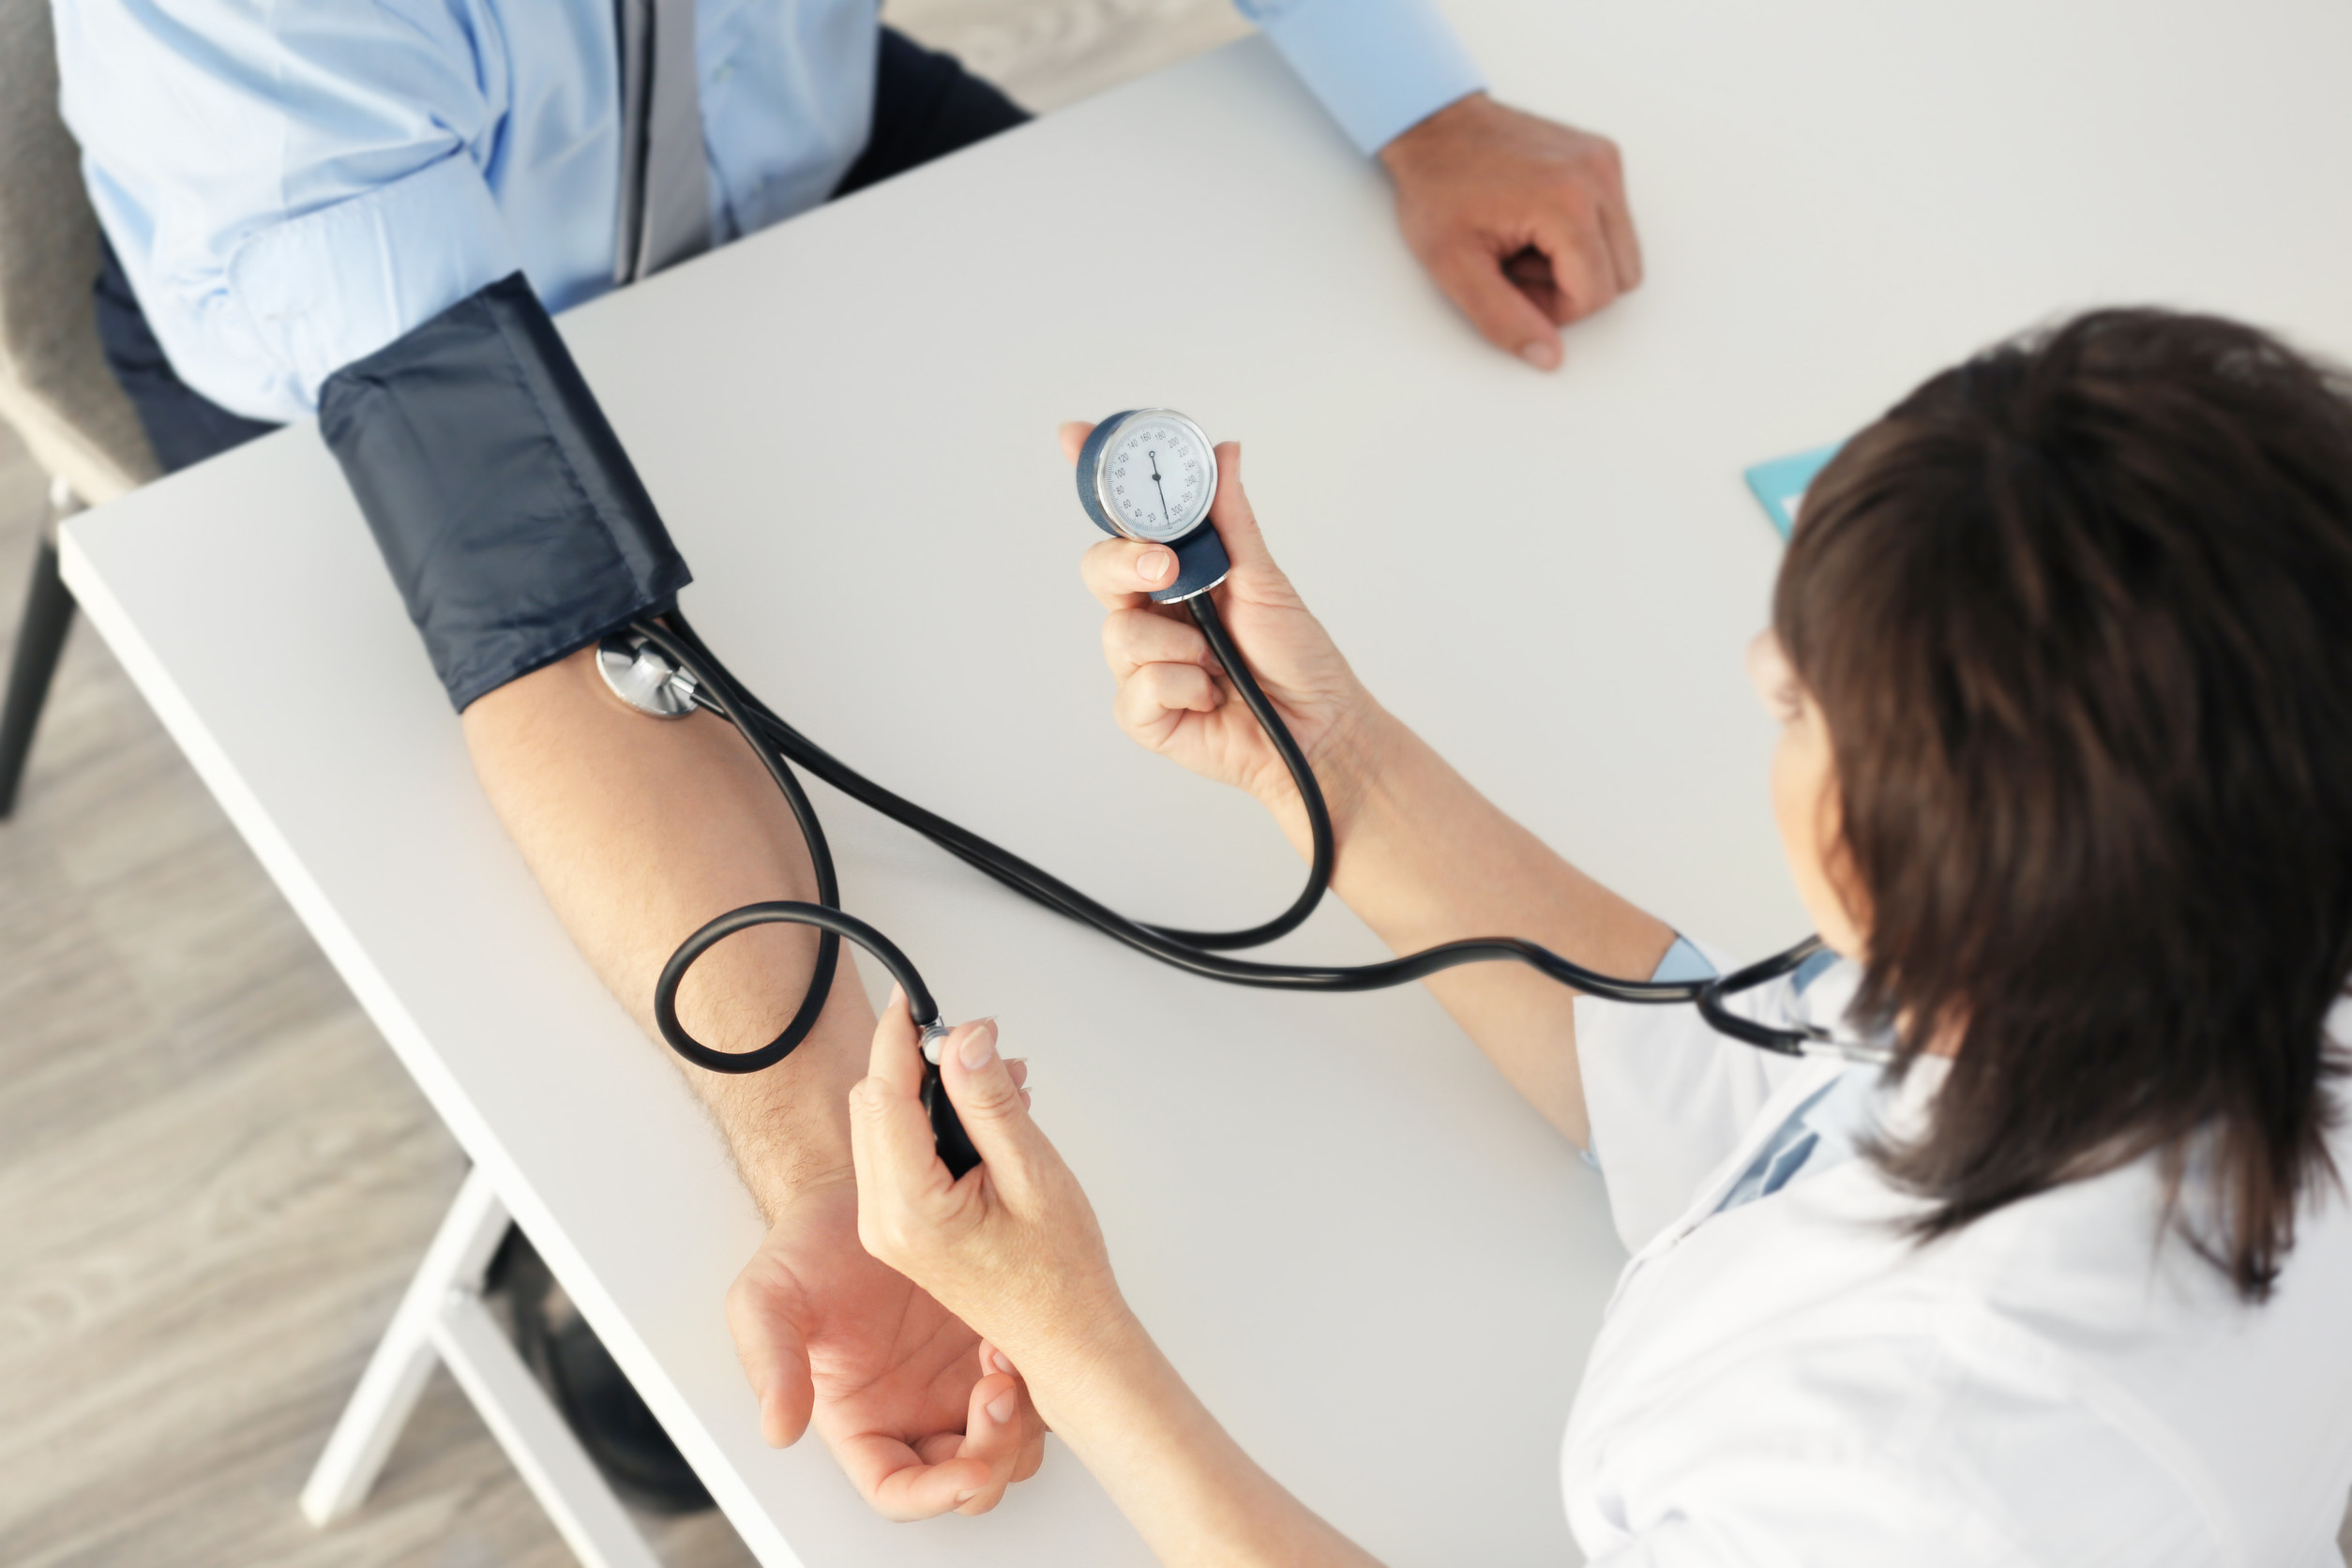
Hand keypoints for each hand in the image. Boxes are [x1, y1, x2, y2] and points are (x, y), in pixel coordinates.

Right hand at [724, 1174, 1046, 1516]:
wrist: (853, 1188)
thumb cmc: (806, 1246)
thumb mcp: (765, 1299)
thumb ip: (771, 1363)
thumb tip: (779, 1429)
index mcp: (863, 1422)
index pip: (900, 1490)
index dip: (936, 1495)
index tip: (966, 1471)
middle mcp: (918, 1413)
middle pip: (971, 1479)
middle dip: (992, 1451)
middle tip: (994, 1390)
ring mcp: (962, 1380)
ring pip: (1015, 1444)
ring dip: (1020, 1417)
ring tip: (1000, 1352)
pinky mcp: (997, 1341)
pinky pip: (1036, 1387)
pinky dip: (1039, 1375)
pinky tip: (1020, 1329)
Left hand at [849, 992, 1129, 1410]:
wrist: (1065, 1338)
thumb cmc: (1060, 1274)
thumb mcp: (1032, 1174)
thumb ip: (989, 1102)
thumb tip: (964, 1038)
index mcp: (910, 1211)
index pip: (887, 1097)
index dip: (900, 1038)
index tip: (916, 997)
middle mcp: (883, 1221)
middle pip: (874, 1105)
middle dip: (918, 1062)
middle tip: (980, 1044)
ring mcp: (886, 1227)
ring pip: (883, 1125)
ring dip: (927, 1091)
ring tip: (998, 1084)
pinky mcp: (900, 1226)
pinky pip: (899, 1152)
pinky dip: (931, 1122)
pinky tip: (984, 1117)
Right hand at [1063, 423, 1386, 845]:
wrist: (1318, 727)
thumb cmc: (1296, 657)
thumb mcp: (1263, 578)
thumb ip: (1230, 519)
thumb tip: (1224, 452)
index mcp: (1175, 573)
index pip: (1125, 521)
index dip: (1095, 479)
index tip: (1074, 437)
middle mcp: (1150, 613)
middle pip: (1100, 569)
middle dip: (1128, 564)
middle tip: (1166, 570)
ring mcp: (1141, 664)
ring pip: (1119, 633)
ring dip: (1181, 647)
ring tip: (1219, 662)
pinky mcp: (1142, 713)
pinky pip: (1138, 688)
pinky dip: (1185, 689)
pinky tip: (1211, 698)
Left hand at [1378, 92, 1641, 368]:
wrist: (1434, 126)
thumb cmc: (1437, 188)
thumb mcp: (1453, 266)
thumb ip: (1502, 319)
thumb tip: (1549, 358)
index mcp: (1567, 202)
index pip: (1595, 296)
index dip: (1551, 309)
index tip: (1507, 282)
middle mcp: (1598, 176)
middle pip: (1619, 278)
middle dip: (1569, 288)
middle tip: (1515, 264)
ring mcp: (1604, 161)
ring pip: (1621, 253)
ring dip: (1577, 263)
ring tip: (1523, 241)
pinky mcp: (1603, 156)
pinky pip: (1614, 222)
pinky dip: (1581, 236)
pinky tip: (1534, 221)